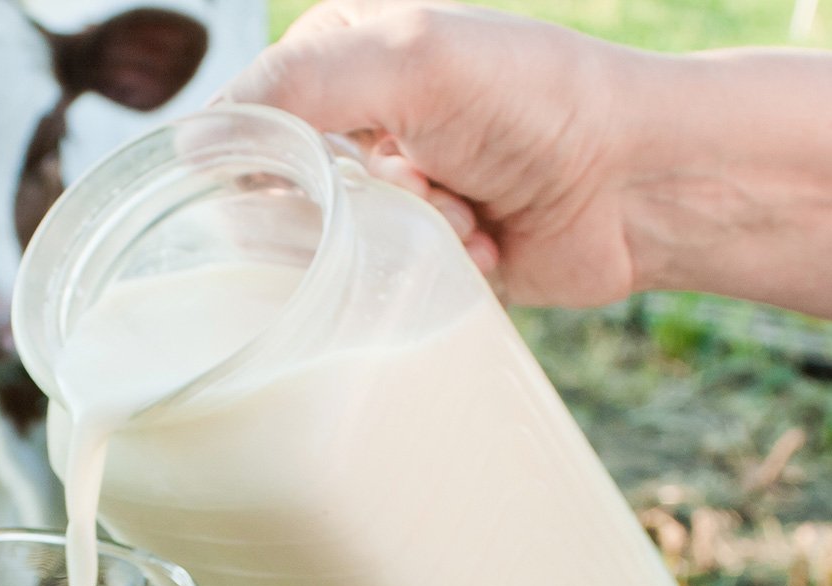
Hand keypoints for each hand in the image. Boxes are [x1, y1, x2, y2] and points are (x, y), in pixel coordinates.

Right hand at [225, 0, 641, 306]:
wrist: (639, 182)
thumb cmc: (536, 102)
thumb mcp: (410, 62)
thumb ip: (297, 87)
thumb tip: (192, 143)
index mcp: (340, 55)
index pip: (250, 117)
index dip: (285, 154)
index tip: (345, 164)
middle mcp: (358, 119)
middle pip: (288, 191)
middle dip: (360, 201)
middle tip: (429, 183)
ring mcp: (393, 189)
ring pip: (337, 247)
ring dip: (408, 235)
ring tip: (470, 214)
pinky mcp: (425, 252)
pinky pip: (384, 284)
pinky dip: (438, 270)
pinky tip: (488, 245)